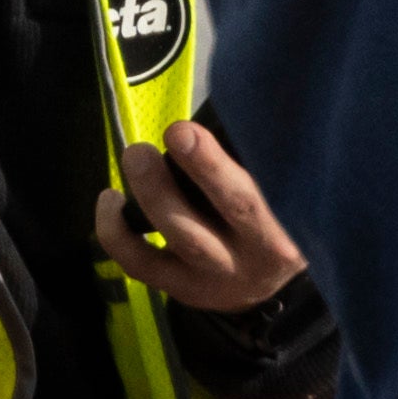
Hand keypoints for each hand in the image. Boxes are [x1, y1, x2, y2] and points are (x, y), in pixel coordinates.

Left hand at [90, 118, 305, 316]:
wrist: (273, 285)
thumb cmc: (279, 215)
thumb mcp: (284, 191)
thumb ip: (259, 160)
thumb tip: (222, 109)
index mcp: (286, 228)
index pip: (253, 197)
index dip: (214, 165)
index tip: (185, 130)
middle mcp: (253, 257)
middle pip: (220, 217)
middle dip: (185, 176)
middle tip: (159, 139)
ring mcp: (215, 279)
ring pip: (181, 239)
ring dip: (151, 195)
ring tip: (135, 155)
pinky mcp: (182, 289)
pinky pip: (141, 264)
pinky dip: (117, 233)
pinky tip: (111, 199)